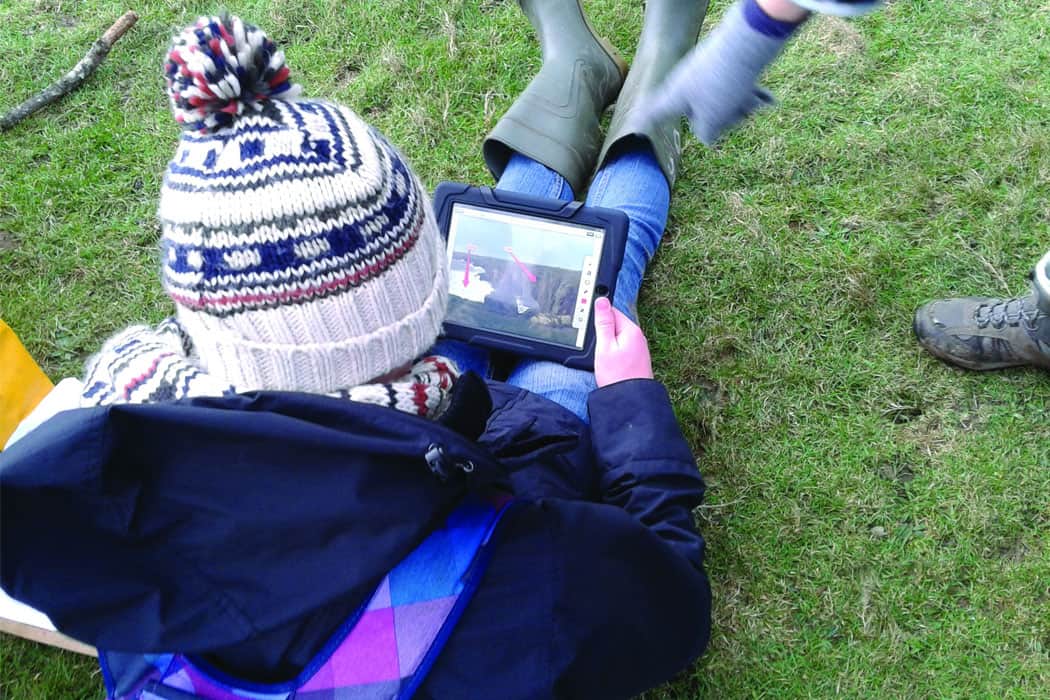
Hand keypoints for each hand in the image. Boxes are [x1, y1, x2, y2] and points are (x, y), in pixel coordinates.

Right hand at [593, 297, 653, 387]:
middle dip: (603, 331)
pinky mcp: (636, 359)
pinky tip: (609, 362)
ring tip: (602, 357)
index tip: (588, 325)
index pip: (612, 311)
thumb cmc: (617, 376)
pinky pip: (622, 348)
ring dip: (607, 343)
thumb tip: (602, 301)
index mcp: (631, 330)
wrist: (630, 401)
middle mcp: (638, 337)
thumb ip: (603, 323)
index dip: (598, 316)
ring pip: (618, 337)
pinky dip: (613, 352)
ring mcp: (638, 348)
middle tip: (595, 346)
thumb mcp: (605, 346)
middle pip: (616, 324)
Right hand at [637, 0, 794, 145]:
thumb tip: (709, 137)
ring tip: (757, 101)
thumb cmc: (724, 84)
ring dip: (741, 107)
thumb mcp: (713, 120)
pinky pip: (737, 87)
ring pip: (723, 101)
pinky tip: (768, 100)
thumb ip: (707, 134)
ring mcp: (707, 72)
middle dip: (723, 119)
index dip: (647, 118)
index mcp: (675, 95)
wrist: (748, 42)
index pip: (655, 111)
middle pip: (701, 112)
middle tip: (740, 114)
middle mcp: (687, 82)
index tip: (636, 121)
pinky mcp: (726, 65)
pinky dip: (751, 95)